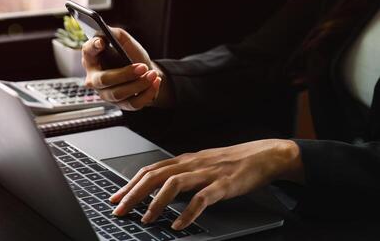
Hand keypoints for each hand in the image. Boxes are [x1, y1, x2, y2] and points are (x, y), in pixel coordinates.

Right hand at [82, 27, 165, 110]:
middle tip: (142, 67)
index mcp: (93, 59)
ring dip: (139, 84)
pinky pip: (132, 104)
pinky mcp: (121, 105)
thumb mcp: (124, 41)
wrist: (147, 72)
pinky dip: (147, 93)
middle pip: (104, 79)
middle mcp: (95, 79)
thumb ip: (115, 34)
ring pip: (119, 93)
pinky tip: (155, 82)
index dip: (93, 47)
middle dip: (125, 74)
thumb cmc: (131, 55)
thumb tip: (105, 31)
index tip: (102, 42)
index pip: (88, 51)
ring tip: (152, 74)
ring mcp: (106, 94)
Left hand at [110, 139, 303, 229]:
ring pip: (174, 184)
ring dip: (156, 202)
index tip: (115, 198)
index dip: (130, 184)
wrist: (263, 155)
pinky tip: (179, 225)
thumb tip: (159, 188)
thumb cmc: (231, 162)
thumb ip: (182, 174)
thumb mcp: (201, 165)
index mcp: (184, 160)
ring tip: (146, 219)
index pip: (150, 170)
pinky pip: (202, 199)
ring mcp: (207, 173)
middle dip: (134, 193)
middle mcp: (191, 164)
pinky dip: (188, 213)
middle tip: (119, 210)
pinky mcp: (223, 184)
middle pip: (155, 176)